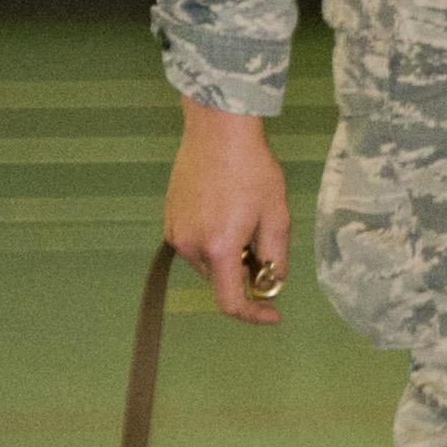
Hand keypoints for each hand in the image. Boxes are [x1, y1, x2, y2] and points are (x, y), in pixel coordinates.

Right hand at [163, 106, 292, 323]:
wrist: (218, 132)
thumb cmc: (253, 170)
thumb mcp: (277, 217)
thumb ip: (275, 258)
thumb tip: (271, 283)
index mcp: (217, 248)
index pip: (230, 301)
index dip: (254, 315)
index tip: (273, 314)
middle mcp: (189, 245)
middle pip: (220, 280)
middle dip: (245, 274)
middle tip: (265, 243)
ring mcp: (174, 231)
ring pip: (208, 263)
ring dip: (230, 256)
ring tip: (247, 219)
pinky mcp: (169, 218)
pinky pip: (196, 244)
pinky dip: (215, 241)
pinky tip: (229, 211)